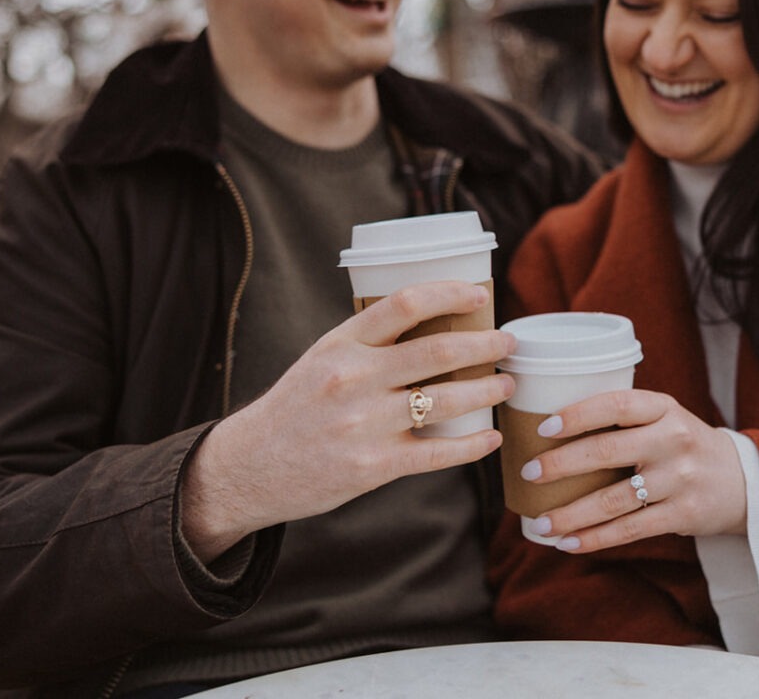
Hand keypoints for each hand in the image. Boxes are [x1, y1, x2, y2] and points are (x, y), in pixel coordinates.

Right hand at [180, 280, 515, 561]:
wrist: (251, 467)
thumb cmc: (296, 406)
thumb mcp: (323, 358)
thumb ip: (370, 342)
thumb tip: (437, 322)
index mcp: (341, 343)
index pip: (404, 303)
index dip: (450, 293)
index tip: (481, 294)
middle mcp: (354, 379)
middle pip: (437, 350)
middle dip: (485, 344)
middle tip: (507, 344)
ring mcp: (365, 424)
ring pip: (446, 401)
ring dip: (487, 391)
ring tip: (506, 385)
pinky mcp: (374, 466)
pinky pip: (437, 453)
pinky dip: (472, 445)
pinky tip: (490, 438)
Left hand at [519, 389, 746, 551]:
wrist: (742, 480)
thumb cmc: (684, 445)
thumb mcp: (664, 418)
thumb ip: (624, 420)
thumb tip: (550, 430)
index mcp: (664, 407)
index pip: (616, 405)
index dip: (578, 414)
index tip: (544, 427)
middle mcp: (673, 439)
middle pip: (608, 451)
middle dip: (561, 464)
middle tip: (528, 473)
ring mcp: (679, 479)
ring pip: (613, 499)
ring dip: (570, 514)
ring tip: (539, 524)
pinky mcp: (683, 514)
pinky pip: (630, 529)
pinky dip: (594, 539)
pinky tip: (567, 543)